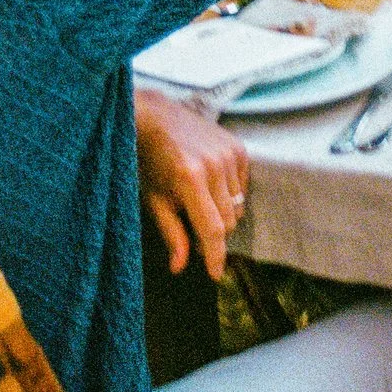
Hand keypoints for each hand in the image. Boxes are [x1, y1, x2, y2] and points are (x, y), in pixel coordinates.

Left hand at [135, 89, 249, 280]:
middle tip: (192, 228)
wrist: (155, 117)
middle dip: (213, 234)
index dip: (216, 256)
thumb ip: (171, 234)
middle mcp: (215, 165)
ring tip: (198, 200)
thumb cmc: (148, 162)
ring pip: (238, 206)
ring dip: (222, 212)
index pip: (213, 229)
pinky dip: (230, 193)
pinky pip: (243, 186)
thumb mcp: (154, 200)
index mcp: (190, 180)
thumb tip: (180, 268)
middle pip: (228, 222)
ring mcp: (229, 154)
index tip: (216, 275)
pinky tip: (210, 183)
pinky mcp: (238, 147)